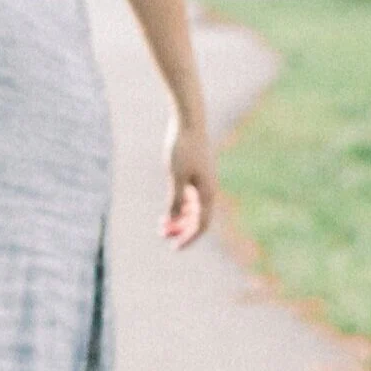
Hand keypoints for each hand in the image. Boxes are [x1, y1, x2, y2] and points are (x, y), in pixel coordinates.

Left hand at [162, 115, 216, 248]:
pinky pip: (190, 197)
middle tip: (162, 236)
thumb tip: (172, 220)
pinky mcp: (196, 173)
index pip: (201, 225)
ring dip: (179, 219)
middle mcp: (208, 189)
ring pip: (193, 208)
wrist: (188, 122)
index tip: (174, 248)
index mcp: (207, 193)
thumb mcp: (176, 176)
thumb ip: (175, 199)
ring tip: (162, 226)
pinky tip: (168, 209)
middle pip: (198, 219)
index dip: (188, 238)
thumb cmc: (182, 148)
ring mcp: (203, 181)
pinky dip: (180, 206)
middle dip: (181, 230)